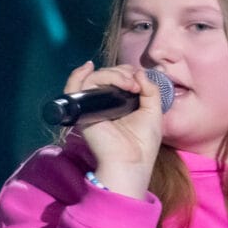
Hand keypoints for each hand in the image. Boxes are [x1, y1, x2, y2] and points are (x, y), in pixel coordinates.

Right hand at [69, 61, 161, 198]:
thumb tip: (138, 71)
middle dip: (122, 73)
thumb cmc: (144, 142)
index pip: (117, 77)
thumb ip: (150, 88)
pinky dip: (78, 75)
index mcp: (119, 102)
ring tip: (128, 85)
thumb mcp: (153, 110)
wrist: (132, 161)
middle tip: (135, 86)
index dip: (127, 72)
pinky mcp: (82, 111)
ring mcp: (91, 106)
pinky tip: (88, 67)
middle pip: (105, 75)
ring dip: (112, 75)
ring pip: (93, 78)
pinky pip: (73, 88)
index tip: (140, 80)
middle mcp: (104, 102)